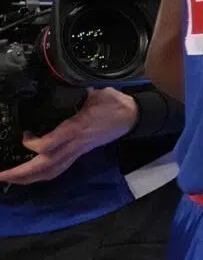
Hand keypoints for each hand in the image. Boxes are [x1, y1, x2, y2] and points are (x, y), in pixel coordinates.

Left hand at [0, 88, 136, 184]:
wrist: (133, 117)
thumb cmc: (114, 103)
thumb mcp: (97, 91)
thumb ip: (77, 89)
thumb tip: (61, 81)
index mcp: (77, 128)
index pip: (50, 144)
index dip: (33, 144)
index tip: (24, 133)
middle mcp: (75, 144)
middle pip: (45, 166)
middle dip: (21, 173)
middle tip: (0, 174)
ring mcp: (77, 151)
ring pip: (50, 172)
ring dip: (28, 178)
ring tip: (9, 178)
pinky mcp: (79, 154)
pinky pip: (57, 170)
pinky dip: (40, 175)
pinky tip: (30, 175)